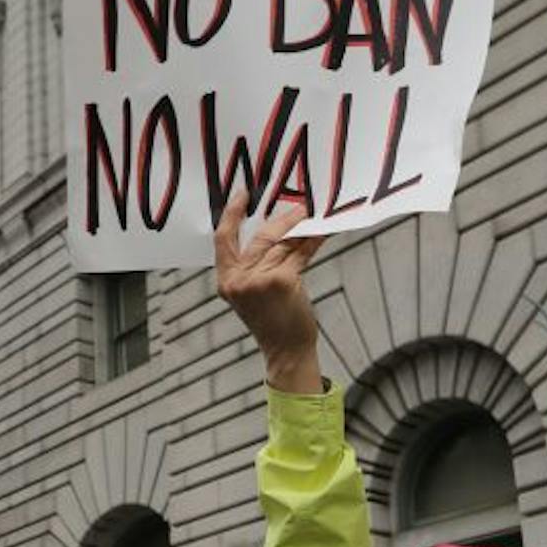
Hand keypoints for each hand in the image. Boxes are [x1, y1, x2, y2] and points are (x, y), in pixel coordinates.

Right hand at [214, 194, 326, 393]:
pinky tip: (323, 232)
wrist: (286, 351)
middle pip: (261, 236)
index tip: (243, 194)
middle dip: (283, 219)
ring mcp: (258, 280)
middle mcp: (238, 280)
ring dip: (302, 228)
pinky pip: (299, 253)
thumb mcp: (254, 291)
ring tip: (315, 218)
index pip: (223, 239)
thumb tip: (278, 228)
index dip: (232, 214)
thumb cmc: (273, 321)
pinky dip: (313, 241)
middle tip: (300, 207)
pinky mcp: (281, 281)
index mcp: (226, 280)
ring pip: (283, 243)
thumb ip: (256, 263)